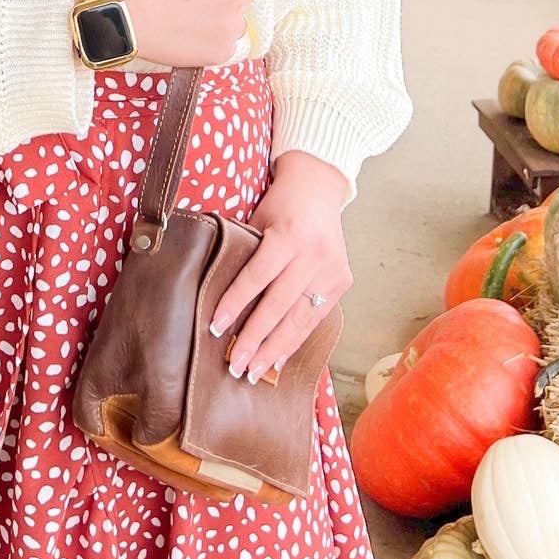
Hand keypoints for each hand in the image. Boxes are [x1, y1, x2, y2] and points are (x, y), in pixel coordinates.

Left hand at [208, 150, 353, 383]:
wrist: (319, 187)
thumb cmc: (280, 205)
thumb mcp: (257, 220)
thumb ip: (244, 253)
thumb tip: (217, 296)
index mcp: (289, 234)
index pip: (257, 276)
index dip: (235, 303)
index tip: (215, 328)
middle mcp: (314, 254)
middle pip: (279, 304)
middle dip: (255, 338)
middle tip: (234, 365)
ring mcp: (332, 269)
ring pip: (300, 318)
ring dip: (274, 348)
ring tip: (253, 371)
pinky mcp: (342, 281)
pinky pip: (316, 318)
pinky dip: (295, 340)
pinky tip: (278, 358)